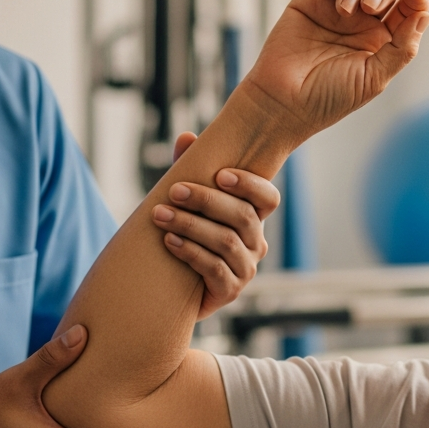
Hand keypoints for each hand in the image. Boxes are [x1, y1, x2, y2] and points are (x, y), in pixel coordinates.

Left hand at [151, 132, 279, 318]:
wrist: (169, 286)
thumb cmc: (184, 234)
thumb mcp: (187, 201)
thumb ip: (190, 169)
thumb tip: (187, 137)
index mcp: (253, 217)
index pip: (268, 198)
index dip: (250, 185)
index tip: (220, 175)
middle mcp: (256, 243)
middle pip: (243, 217)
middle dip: (206, 201)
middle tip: (174, 191)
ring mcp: (246, 269)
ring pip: (226, 241)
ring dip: (191, 225)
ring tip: (160, 215)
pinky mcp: (230, 290)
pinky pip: (214, 268)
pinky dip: (190, 252)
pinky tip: (169, 240)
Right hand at [243, 0, 428, 138]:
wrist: (284, 102)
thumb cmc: (328, 98)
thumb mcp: (374, 78)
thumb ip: (402, 48)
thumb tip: (426, 14)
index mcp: (382, 41)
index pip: (408, 8)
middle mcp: (362, 22)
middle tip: (371, 9)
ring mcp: (336, 8)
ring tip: (345, 9)